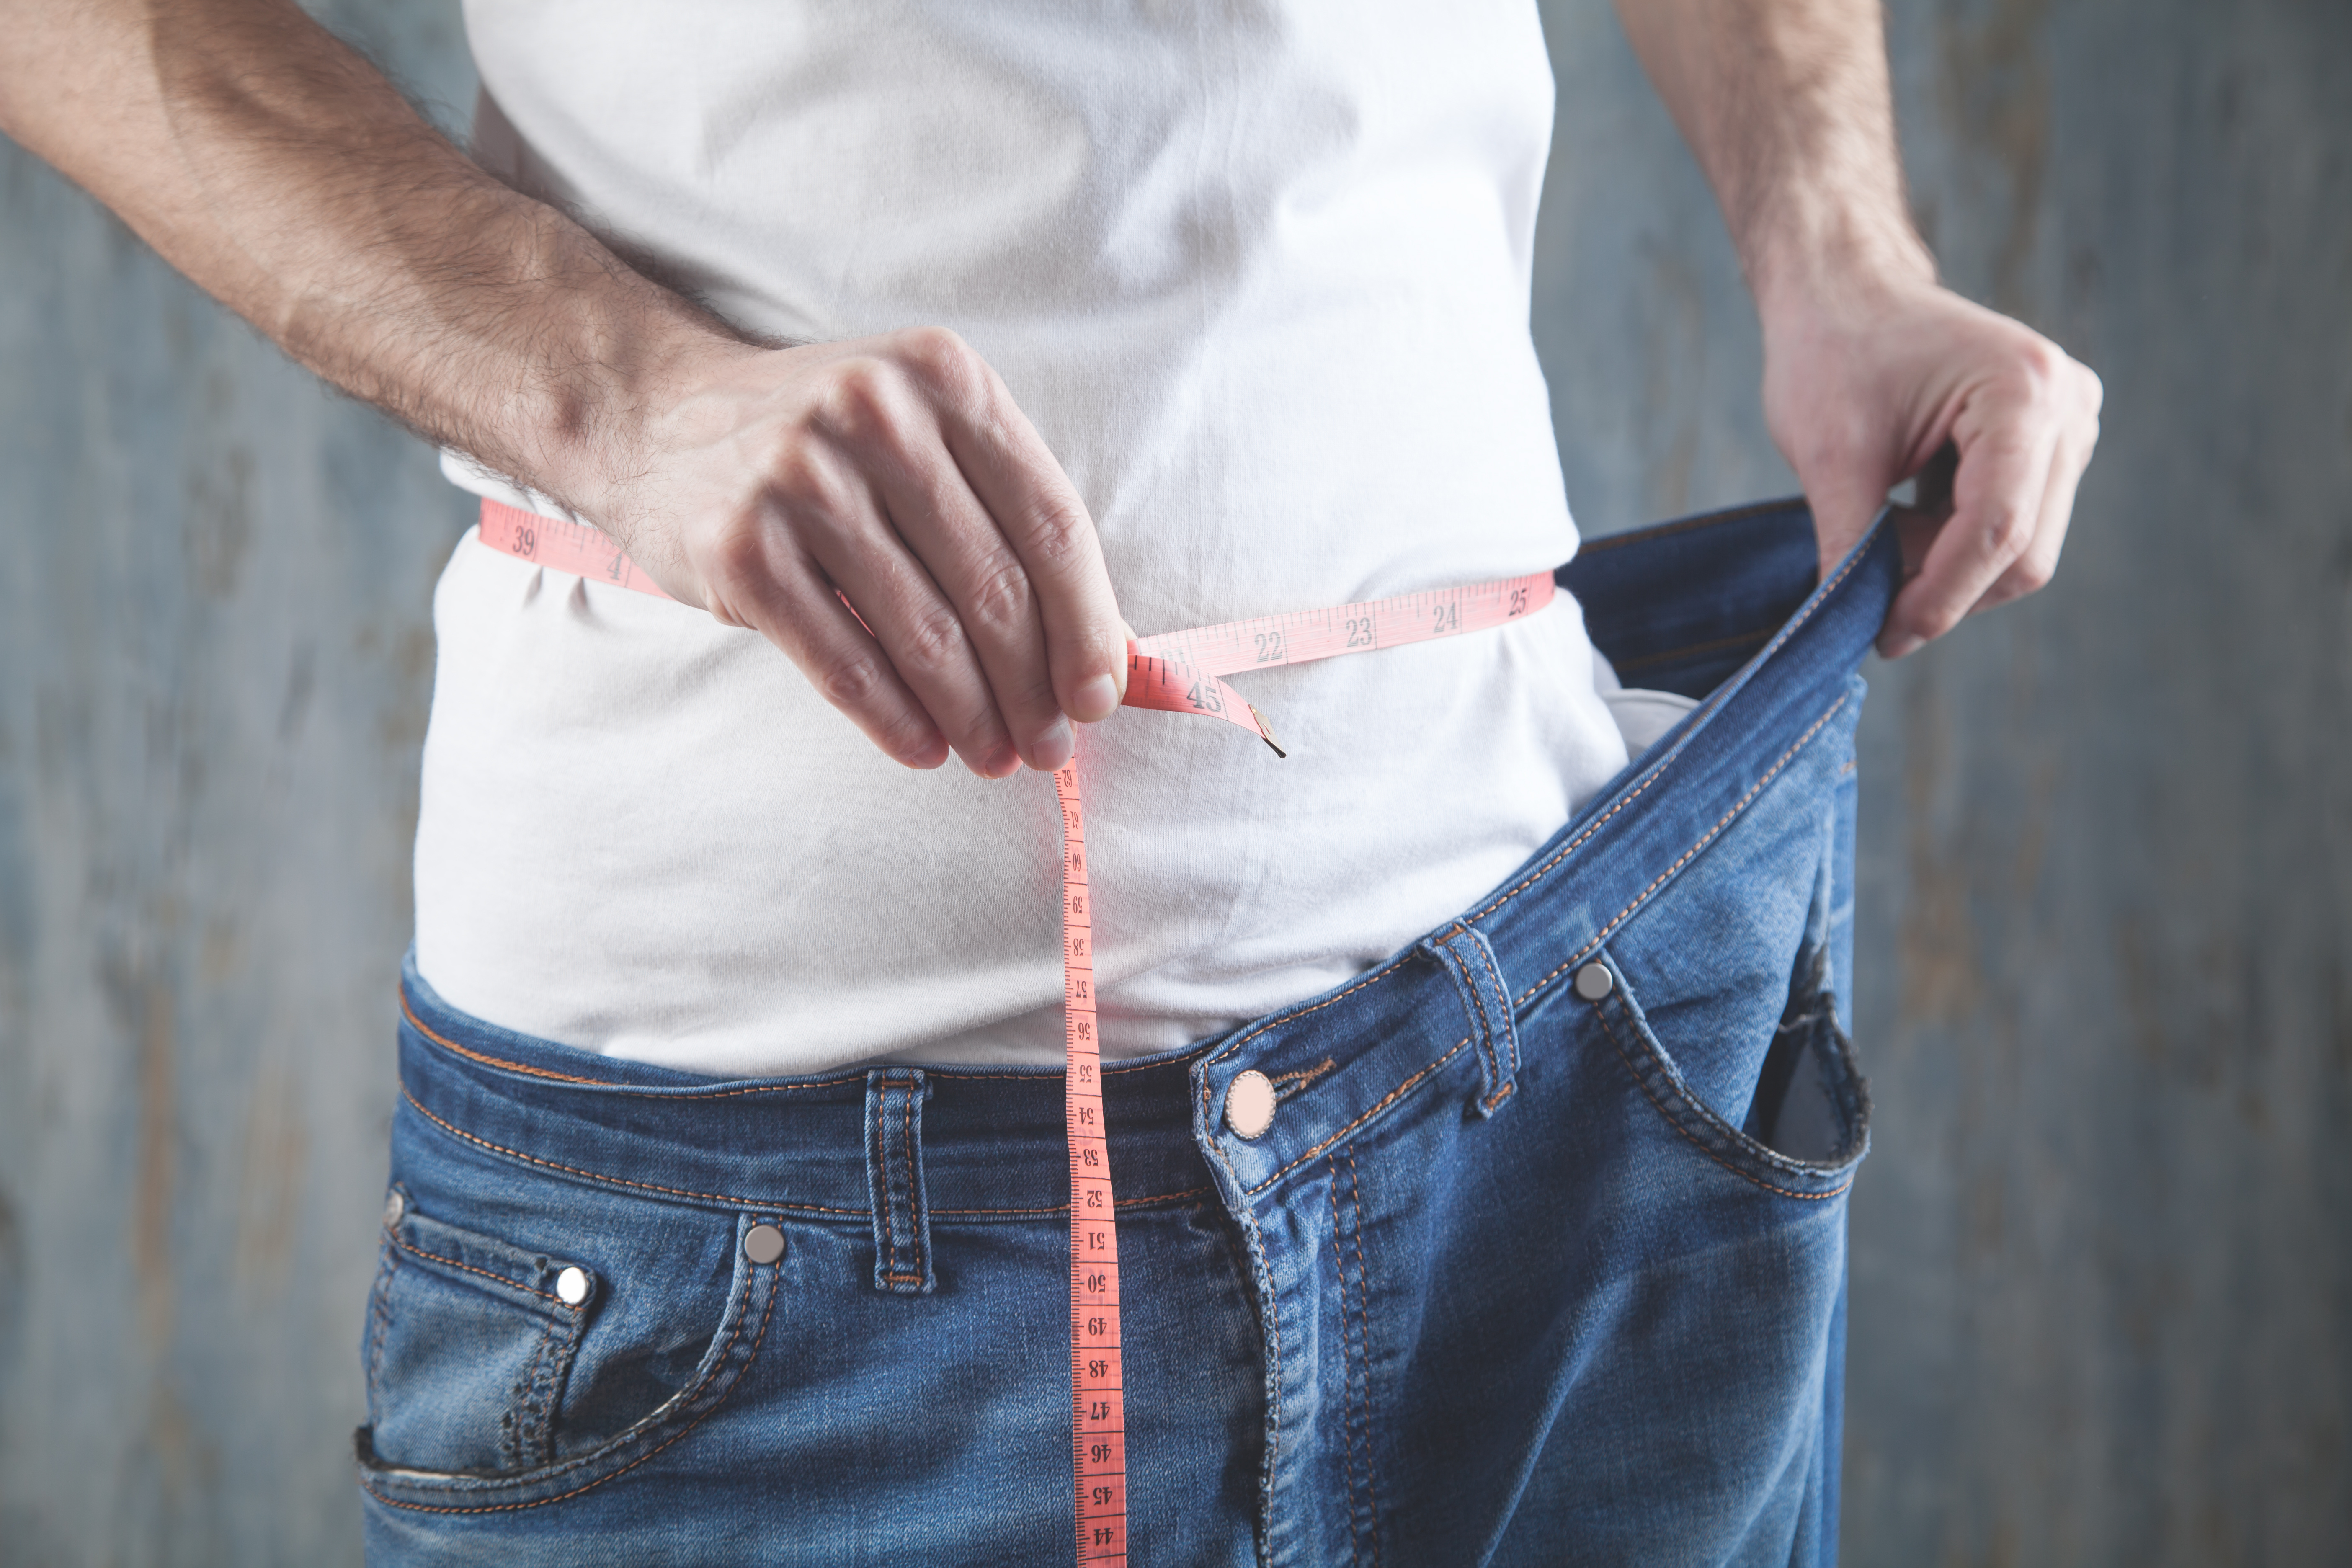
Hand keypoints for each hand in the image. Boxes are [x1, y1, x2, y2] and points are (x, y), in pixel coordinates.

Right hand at [586, 327, 1129, 776]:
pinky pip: (846, 663)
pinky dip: (895, 721)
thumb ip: (1004, 517)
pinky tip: (924, 749)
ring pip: (925, 635)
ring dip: (972, 717)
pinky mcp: (742, 549)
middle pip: (994, 586)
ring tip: (995, 757)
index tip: (1101, 696)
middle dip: (1035, 687)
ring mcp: (800, 480)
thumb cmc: (820, 441)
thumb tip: (1098, 650)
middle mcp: (875, 415)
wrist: (655, 415)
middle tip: (1050, 748)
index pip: (1050, 521)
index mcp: (943, 378)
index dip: (1089, 622)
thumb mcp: (919, 433)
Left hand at [1760, 278, 2102, 656]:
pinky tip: (1904, 516)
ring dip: (1947, 566)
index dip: (1940, 597)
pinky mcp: (2052, 441)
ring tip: (1878, 540)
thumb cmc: (1831, 352)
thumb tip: (1852, 627)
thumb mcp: (1830, 456)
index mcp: (2023, 392)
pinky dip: (1954, 541)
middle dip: (1945, 589)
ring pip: (2021, 547)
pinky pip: (2014, 523)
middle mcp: (2067, 407)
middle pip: (2023, 551)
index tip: (1883, 636)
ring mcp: (2069, 424)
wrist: (1844, 293)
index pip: (1998, 531)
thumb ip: (1851, 547)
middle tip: (1869, 599)